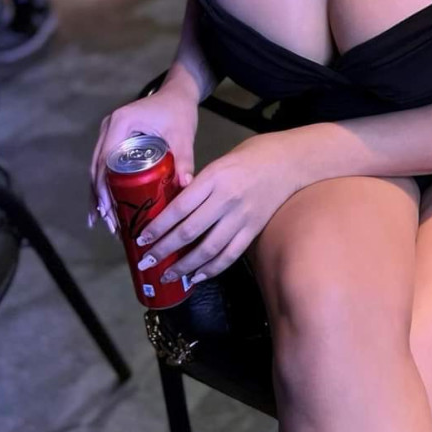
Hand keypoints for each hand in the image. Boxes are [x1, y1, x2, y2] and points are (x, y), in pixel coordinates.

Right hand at [89, 80, 198, 231]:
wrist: (177, 94)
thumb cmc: (179, 111)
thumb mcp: (183, 134)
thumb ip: (184, 158)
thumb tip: (186, 184)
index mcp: (121, 123)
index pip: (106, 160)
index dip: (105, 187)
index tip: (109, 211)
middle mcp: (108, 127)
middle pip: (98, 168)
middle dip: (101, 198)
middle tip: (110, 224)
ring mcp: (107, 133)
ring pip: (97, 169)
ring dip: (99, 196)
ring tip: (106, 224)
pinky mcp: (112, 139)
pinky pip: (103, 166)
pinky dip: (103, 187)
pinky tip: (103, 209)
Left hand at [130, 132, 303, 285]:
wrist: (290, 160)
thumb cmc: (252, 155)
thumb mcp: (221, 162)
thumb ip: (199, 184)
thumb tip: (174, 207)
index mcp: (214, 177)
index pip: (179, 207)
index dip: (158, 226)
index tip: (141, 238)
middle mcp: (227, 199)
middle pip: (188, 231)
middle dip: (164, 250)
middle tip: (145, 262)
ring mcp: (242, 216)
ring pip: (208, 249)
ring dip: (184, 266)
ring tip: (167, 275)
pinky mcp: (254, 229)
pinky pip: (230, 254)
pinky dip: (211, 269)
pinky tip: (196, 277)